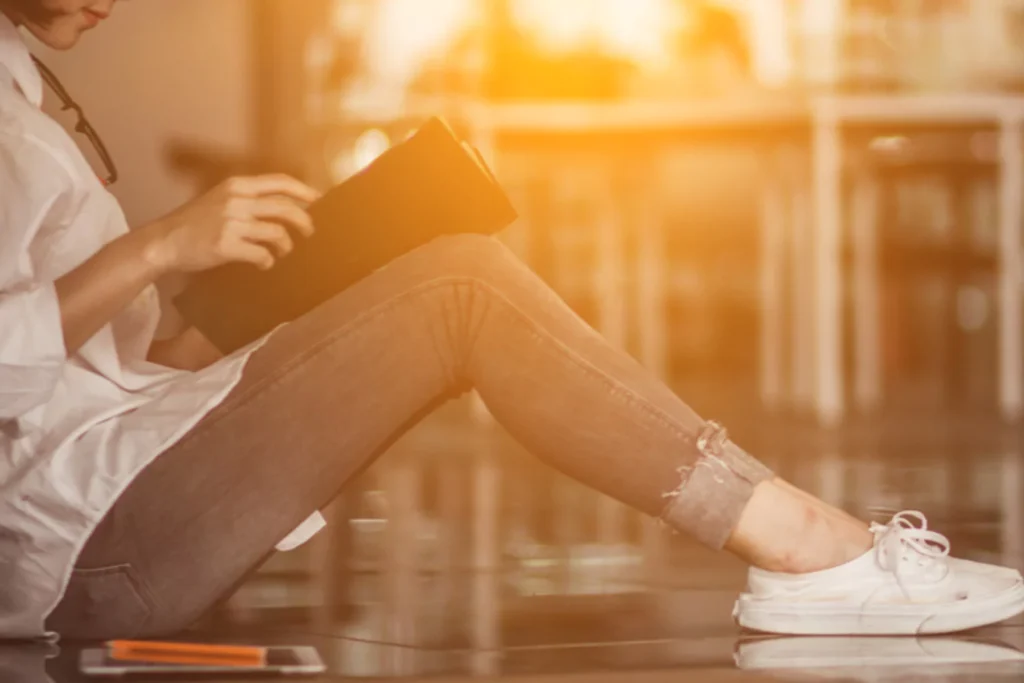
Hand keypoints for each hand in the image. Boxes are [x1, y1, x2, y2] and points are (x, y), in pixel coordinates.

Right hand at [142, 174, 320, 275]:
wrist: (163, 241)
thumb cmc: (193, 223)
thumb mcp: (219, 199)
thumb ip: (247, 199)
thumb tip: (283, 206)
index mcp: (236, 185)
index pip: (278, 182)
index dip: (303, 190)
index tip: (318, 199)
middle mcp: (236, 201)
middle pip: (285, 208)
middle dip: (304, 221)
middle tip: (309, 232)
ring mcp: (231, 223)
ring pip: (277, 233)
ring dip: (286, 245)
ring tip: (282, 252)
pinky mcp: (226, 246)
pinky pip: (261, 254)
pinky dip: (268, 262)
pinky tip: (264, 264)